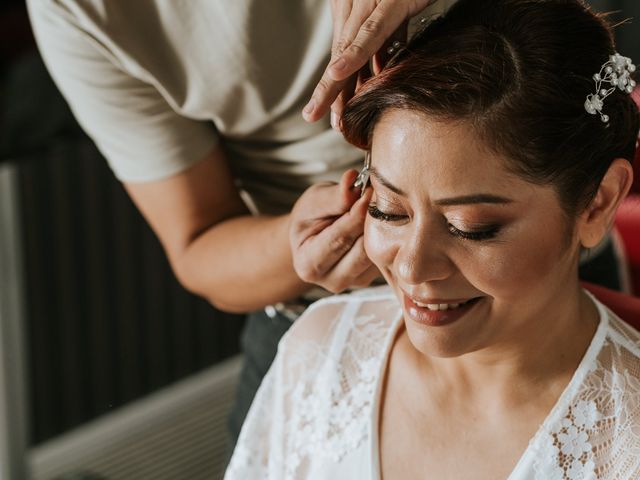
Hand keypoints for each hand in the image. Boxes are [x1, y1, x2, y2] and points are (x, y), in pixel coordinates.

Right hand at [290, 170, 379, 292]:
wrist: (314, 235)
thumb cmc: (311, 217)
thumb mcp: (314, 201)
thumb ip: (333, 196)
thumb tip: (352, 180)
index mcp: (309, 264)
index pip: (339, 239)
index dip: (356, 215)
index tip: (369, 192)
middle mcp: (332, 280)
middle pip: (362, 251)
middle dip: (372, 221)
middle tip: (381, 195)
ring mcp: (355, 282)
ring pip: (377, 256)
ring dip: (383, 230)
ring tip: (383, 205)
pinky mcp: (372, 278)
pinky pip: (385, 257)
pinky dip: (388, 238)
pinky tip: (386, 221)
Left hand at [302, 0, 437, 125]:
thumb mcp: (399, 12)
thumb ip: (387, 39)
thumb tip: (378, 70)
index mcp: (356, 7)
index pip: (344, 52)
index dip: (336, 84)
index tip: (328, 111)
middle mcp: (355, 2)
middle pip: (340, 53)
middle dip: (328, 89)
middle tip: (313, 115)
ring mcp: (370, 0)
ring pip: (348, 47)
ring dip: (334, 81)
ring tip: (321, 109)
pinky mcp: (391, 0)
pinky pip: (371, 31)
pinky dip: (354, 54)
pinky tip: (338, 72)